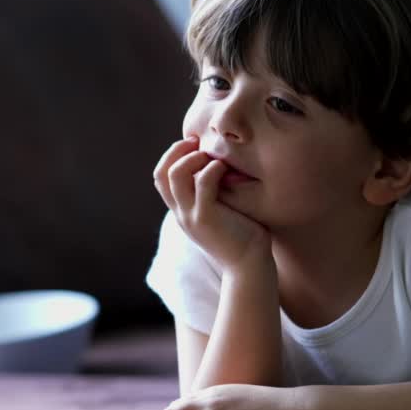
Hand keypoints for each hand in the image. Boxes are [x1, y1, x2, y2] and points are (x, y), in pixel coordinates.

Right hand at [153, 137, 270, 273]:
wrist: (249, 267)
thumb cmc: (243, 235)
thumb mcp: (222, 210)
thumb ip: (213, 192)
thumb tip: (219, 164)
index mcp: (181, 210)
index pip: (160, 176)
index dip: (173, 155)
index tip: (194, 145)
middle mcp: (180, 213)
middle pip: (161, 173)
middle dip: (177, 151)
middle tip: (199, 143)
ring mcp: (190, 216)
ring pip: (175, 175)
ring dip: (193, 158)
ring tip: (212, 157)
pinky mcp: (206, 219)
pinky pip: (202, 185)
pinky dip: (212, 169)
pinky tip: (226, 169)